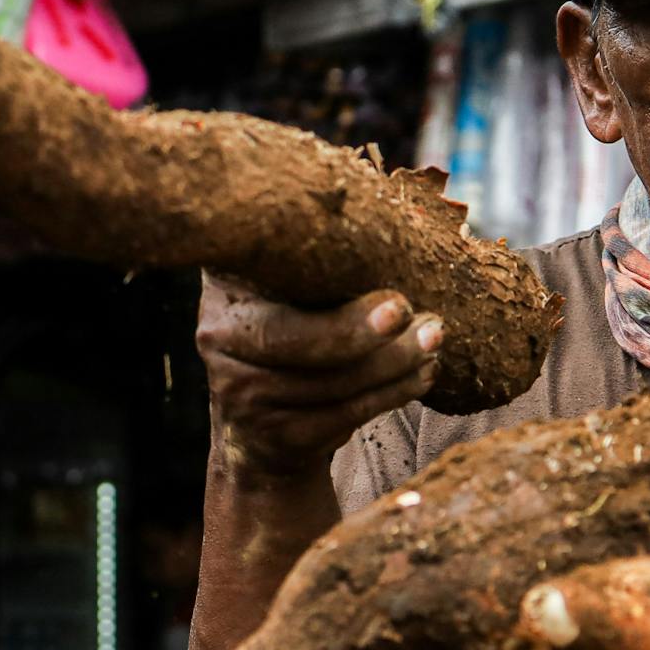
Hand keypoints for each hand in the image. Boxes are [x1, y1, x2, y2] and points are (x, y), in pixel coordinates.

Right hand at [196, 275, 438, 480]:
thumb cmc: (297, 327)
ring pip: (328, 383)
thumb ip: (321, 254)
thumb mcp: (292, 283)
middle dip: (365, 334)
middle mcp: (216, 336)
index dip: (321, 281)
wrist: (264, 425)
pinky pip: (340, 416)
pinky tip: (420, 376)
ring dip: (393, 365)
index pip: (262, 271)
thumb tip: (395, 214)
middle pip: (293, 341)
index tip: (392, 297)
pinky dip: (390, 395)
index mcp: (225, 282)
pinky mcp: (270, 435)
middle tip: (426, 322)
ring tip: (433, 344)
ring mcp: (238, 392)